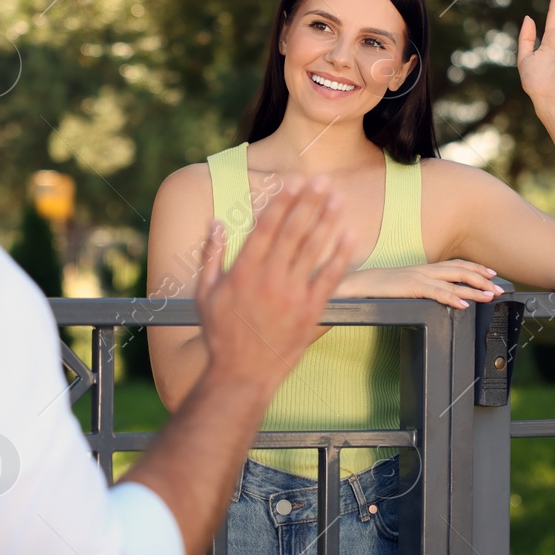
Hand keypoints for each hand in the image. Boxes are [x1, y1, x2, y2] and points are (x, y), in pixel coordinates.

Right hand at [193, 178, 353, 394]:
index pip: (266, 228)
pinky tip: (350, 235)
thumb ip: (210, 256)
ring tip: (338, 198)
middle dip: (309, 203)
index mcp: (243, 272)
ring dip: (327, 221)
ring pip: (313, 250)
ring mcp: (291, 295)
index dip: (282, 202)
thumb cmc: (220, 334)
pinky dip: (340, 256)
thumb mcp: (204, 294)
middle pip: (293, 232)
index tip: (294, 181)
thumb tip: (216, 224)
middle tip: (323, 180)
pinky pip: (329, 279)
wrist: (241, 374)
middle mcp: (269, 279)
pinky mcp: (310, 311)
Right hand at [339, 259, 501, 308]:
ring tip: (490, 296)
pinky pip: (436, 293)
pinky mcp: (410, 287)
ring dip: (474, 289)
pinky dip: (452, 298)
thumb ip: (420, 286)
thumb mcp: (403, 284)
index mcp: (423, 268)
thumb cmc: (378, 287)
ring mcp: (418, 277)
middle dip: (481, 278)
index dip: (475, 268)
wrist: (357, 284)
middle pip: (460, 271)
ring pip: (453, 282)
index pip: (455, 265)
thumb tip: (435, 294)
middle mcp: (424, 269)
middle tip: (499, 287)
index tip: (492, 273)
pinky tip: (464, 304)